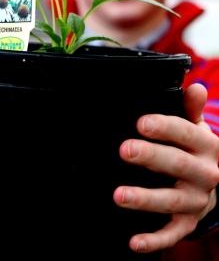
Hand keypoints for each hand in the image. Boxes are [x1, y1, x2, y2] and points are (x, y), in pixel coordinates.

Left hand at [113, 83, 218, 252]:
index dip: (165, 127)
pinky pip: (172, 233)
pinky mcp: (187, 223)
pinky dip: (153, 240)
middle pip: (177, 164)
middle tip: (125, 150)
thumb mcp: (196, 128)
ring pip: (171, 201)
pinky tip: (133, 242)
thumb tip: (193, 86)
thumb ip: (190, 109)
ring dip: (145, 199)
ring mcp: (197, 201)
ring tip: (119, 195)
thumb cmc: (195, 149)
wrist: (216, 183)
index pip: (186, 133)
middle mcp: (205, 174)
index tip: (141, 122)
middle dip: (151, 157)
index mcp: (206, 146)